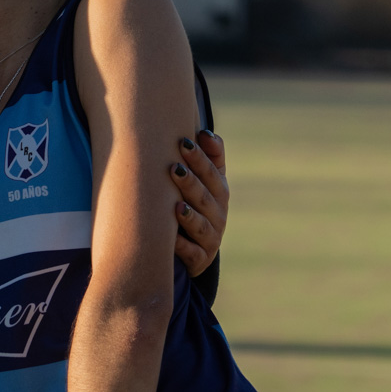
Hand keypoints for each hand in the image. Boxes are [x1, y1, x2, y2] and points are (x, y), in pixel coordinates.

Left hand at [171, 130, 227, 276]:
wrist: (195, 249)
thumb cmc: (195, 204)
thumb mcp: (205, 181)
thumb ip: (209, 156)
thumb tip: (204, 132)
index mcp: (219, 191)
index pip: (213, 172)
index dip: (201, 157)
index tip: (184, 142)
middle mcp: (218, 214)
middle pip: (206, 197)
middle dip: (191, 182)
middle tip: (174, 168)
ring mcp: (211, 238)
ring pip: (201, 226)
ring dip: (189, 216)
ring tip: (177, 206)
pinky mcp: (200, 259)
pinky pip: (192, 253)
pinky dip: (182, 247)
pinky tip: (171, 240)